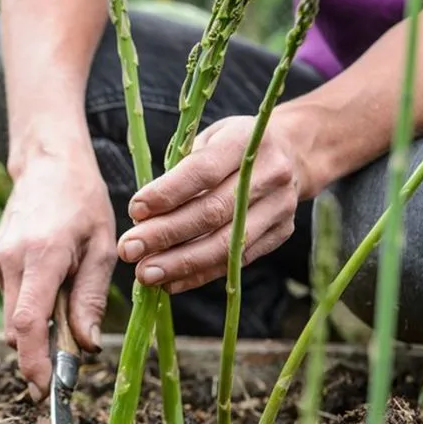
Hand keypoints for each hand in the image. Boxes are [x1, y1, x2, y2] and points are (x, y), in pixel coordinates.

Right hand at [0, 147, 116, 399]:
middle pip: (16, 329)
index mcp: (42, 255)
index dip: (34, 361)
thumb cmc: (83, 202)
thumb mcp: (102, 247)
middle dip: (39, 354)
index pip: (27, 322)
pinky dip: (31, 308)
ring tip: (69, 306)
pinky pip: (11, 300)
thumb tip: (87, 347)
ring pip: (12, 317)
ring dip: (38, 329)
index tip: (46, 389)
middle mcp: (10, 260)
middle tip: (70, 363)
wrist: (48, 164)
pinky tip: (53, 285)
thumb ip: (91, 299)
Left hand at [117, 114, 310, 293]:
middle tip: (128, 249)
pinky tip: (169, 283)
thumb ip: (179, 172)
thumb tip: (141, 217)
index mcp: (245, 141)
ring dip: (180, 263)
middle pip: (212, 212)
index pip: (203, 171)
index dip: (167, 194)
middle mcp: (269, 174)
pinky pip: (235, 262)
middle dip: (165, 234)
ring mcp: (279, 207)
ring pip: (226, 244)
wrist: (293, 153)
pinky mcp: (280, 234)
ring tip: (145, 274)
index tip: (134, 211)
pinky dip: (199, 275)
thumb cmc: (233, 145)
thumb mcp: (207, 140)